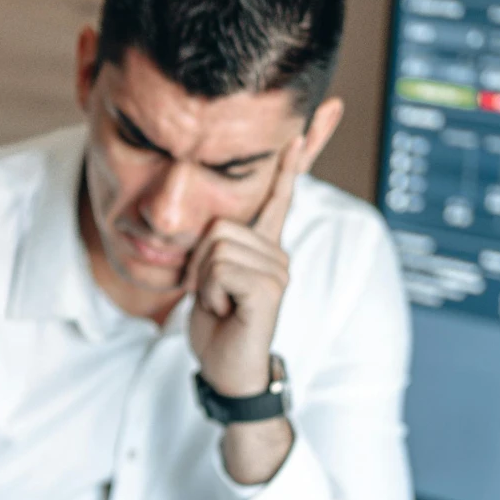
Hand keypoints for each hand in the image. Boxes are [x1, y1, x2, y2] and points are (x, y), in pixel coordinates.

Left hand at [187, 136, 301, 396]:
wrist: (227, 370)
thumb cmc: (218, 326)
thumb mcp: (209, 277)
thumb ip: (215, 246)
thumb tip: (212, 224)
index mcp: (264, 246)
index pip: (279, 196)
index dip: (290, 163)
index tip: (300, 128)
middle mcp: (277, 252)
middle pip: (218, 225)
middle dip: (200, 263)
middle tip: (214, 295)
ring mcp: (278, 269)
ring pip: (215, 247)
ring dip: (204, 282)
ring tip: (221, 304)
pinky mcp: (270, 288)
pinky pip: (221, 269)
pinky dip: (210, 294)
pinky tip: (226, 312)